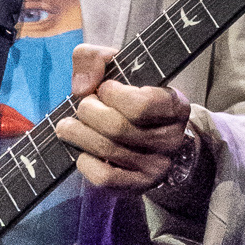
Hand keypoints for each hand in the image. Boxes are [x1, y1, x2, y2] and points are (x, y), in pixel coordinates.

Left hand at [56, 43, 193, 193]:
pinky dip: (85, 162)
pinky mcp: (139, 186)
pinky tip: (83, 152)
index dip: (111, 94)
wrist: (152, 138)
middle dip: (88, 112)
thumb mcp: (118, 68)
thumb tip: (82, 86)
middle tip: (84, 107)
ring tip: (69, 126)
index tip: (104, 89)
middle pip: (116, 127)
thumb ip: (94, 58)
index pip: (140, 104)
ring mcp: (156, 166)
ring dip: (78, 134)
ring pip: (107, 150)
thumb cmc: (130, 98)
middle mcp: (171, 139)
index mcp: (175, 105)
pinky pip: (105, 177)